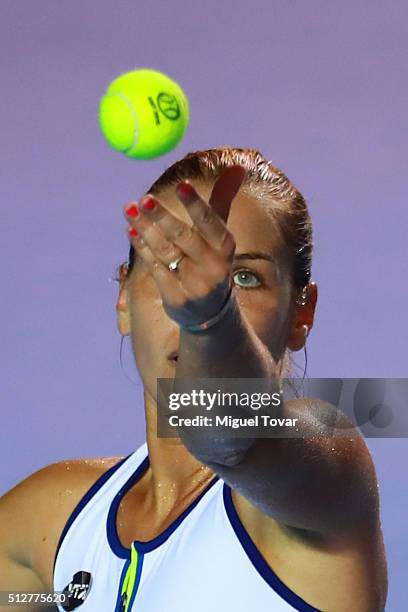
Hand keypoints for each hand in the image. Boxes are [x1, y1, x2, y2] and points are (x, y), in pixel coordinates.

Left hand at [123, 165, 246, 329]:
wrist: (209, 312)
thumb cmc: (211, 260)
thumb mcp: (221, 234)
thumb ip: (223, 201)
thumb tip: (237, 167)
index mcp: (225, 247)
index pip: (211, 223)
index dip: (196, 205)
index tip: (181, 185)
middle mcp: (212, 266)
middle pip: (184, 238)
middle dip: (163, 217)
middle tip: (144, 198)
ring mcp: (194, 284)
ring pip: (165, 252)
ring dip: (145, 229)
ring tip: (129, 209)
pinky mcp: (176, 298)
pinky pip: (155, 268)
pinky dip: (142, 248)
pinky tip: (132, 231)